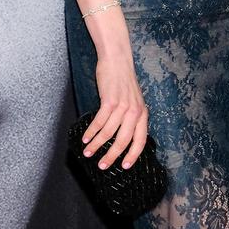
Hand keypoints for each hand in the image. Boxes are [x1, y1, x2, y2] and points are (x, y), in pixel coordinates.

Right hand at [81, 53, 147, 169]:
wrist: (118, 61)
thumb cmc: (124, 82)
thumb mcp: (134, 101)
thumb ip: (131, 117)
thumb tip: (123, 137)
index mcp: (142, 114)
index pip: (141, 140)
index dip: (133, 155)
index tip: (125, 167)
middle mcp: (135, 112)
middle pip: (124, 140)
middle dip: (112, 156)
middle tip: (102, 166)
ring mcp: (123, 106)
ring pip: (109, 133)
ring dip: (97, 145)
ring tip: (88, 152)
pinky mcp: (110, 101)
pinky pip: (99, 121)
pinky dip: (91, 132)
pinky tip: (86, 138)